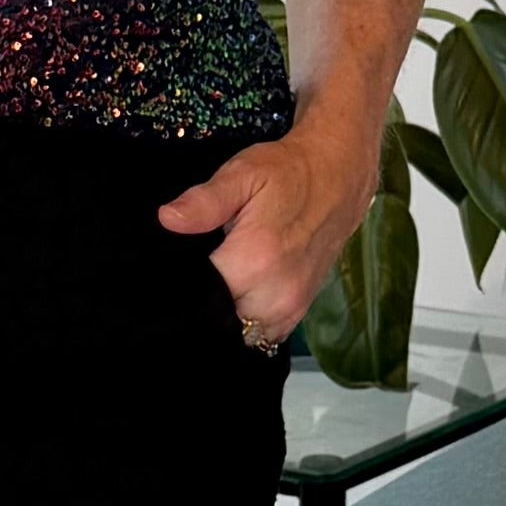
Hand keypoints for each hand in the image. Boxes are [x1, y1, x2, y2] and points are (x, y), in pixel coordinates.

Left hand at [155, 117, 381, 348]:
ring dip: (226, 316)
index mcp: (253, 262)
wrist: (338, 177)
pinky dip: (248, 321)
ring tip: (218, 284)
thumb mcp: (241, 174)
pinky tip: (239, 294)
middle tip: (197, 274)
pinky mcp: (299, 311)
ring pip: (241, 333)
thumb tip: (167, 219)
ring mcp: (291, 308)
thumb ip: (204, 202)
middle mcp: (274, 295)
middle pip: (218, 322)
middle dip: (201, 306)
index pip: (197, 297)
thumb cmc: (286, 172)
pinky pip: (263, 333)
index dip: (179, 287)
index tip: (166, 274)